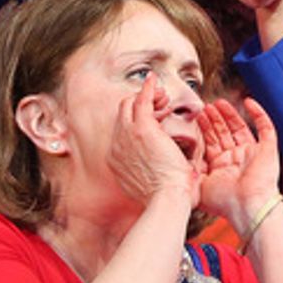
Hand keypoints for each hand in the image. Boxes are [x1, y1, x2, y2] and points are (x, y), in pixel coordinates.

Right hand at [107, 72, 199, 207]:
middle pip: (122, 116)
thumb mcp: (151, 188)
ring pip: (130, 106)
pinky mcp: (142, 128)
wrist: (166, 200)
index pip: (122, 134)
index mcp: (116, 162)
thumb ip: (150, 177)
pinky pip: (142, 100)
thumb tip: (163, 173)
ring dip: (146, 99)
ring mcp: (126, 136)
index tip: (154, 123)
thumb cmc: (164, 201)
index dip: (135, 125)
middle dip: (138, 107)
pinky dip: (148, 90)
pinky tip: (155, 81)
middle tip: (159, 106)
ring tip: (162, 98)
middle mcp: (116, 147)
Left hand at [197, 97, 282, 233]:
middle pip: (225, 133)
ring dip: (230, 114)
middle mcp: (237, 160)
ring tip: (218, 102)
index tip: (197, 116)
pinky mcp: (268, 150)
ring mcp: (253, 154)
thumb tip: (179, 162)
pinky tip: (248, 102)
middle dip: (215, 119)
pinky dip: (259, 113)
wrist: (246, 207)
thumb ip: (191, 171)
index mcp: (223, 168)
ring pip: (241, 128)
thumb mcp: (200, 185)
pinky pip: (266, 127)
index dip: (206, 128)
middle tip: (205, 106)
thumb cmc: (225, 202)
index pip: (213, 142)